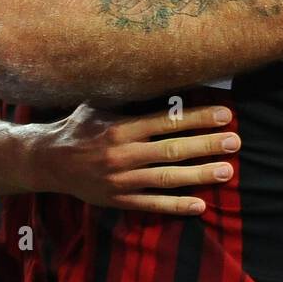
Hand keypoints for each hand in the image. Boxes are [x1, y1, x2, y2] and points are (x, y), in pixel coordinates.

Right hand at [26, 103, 239, 214]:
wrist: (47, 161)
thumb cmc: (80, 126)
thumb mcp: (100, 104)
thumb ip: (130, 97)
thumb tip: (163, 75)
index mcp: (122, 127)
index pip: (167, 121)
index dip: (198, 118)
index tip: (225, 115)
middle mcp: (123, 154)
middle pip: (172, 150)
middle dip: (206, 146)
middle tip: (235, 142)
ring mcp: (121, 180)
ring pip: (167, 178)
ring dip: (199, 175)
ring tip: (226, 171)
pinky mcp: (118, 200)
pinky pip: (151, 204)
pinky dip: (176, 206)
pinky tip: (200, 205)